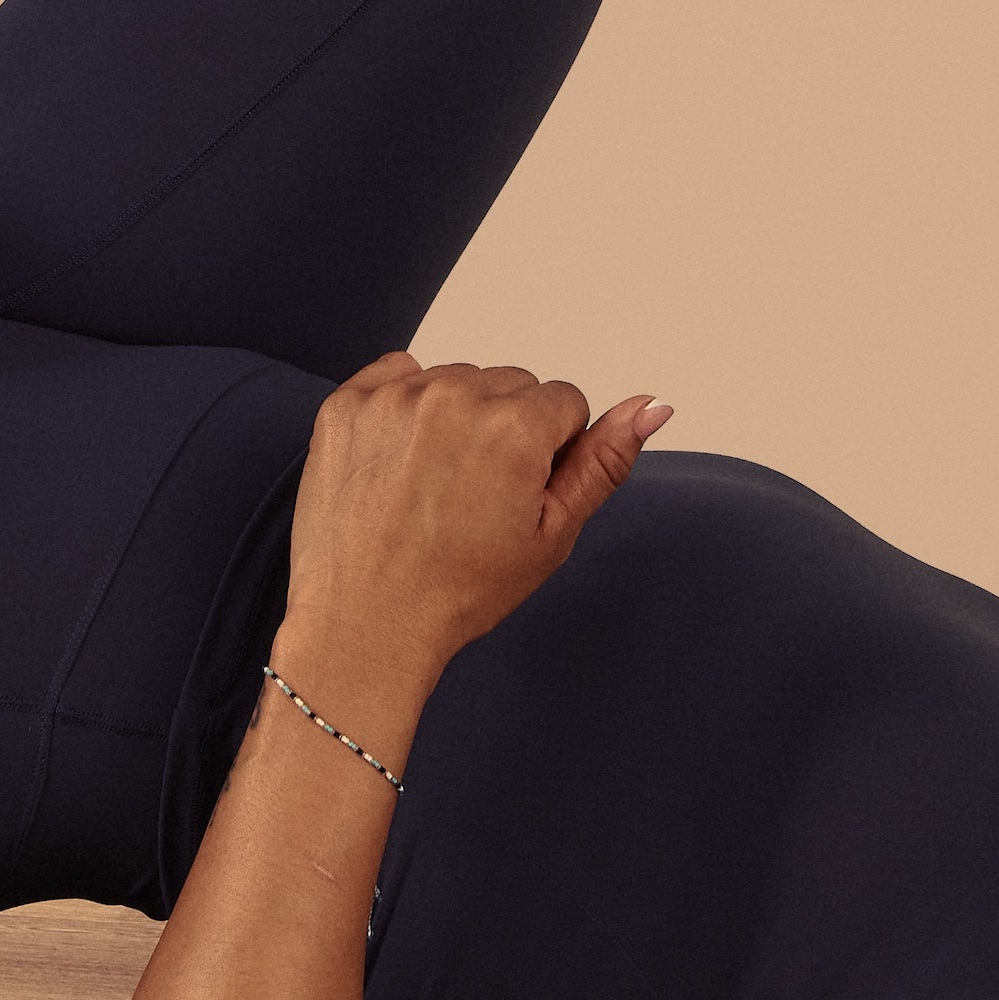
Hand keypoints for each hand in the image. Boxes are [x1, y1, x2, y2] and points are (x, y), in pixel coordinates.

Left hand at [284, 353, 671, 681]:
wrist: (364, 624)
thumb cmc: (456, 591)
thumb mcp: (552, 534)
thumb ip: (604, 461)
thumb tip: (651, 407)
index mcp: (515, 427)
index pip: (565, 402)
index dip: (550, 453)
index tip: (517, 494)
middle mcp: (454, 397)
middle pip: (511, 386)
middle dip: (505, 431)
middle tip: (473, 497)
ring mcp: (394, 398)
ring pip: (457, 381)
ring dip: (454, 419)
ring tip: (432, 487)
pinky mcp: (348, 404)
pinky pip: (397, 375)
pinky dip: (403, 409)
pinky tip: (399, 465)